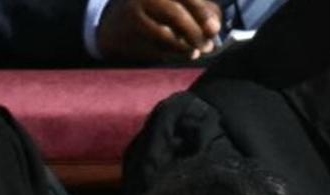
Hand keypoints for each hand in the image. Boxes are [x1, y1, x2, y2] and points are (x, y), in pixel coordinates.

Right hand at [97, 0, 221, 62]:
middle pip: (174, 14)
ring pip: (164, 34)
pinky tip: (186, 53)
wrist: (115, 24)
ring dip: (185, 47)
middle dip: (194, 32)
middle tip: (208, 45)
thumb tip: (214, 28)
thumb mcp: (176, 2)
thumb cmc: (156, 11)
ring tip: (197, 51)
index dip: (202, 12)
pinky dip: (173, 54)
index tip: (214, 29)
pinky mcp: (128, 36)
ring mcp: (135, 15)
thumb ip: (200, 9)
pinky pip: (155, 48)